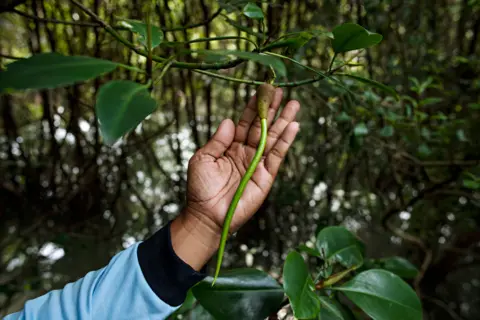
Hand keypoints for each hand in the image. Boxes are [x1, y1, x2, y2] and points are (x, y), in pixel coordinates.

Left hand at [171, 88, 299, 269]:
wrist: (207, 215)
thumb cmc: (200, 189)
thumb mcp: (202, 159)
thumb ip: (217, 140)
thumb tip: (229, 120)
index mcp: (230, 146)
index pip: (244, 122)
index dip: (252, 107)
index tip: (261, 90)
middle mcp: (246, 152)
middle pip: (262, 126)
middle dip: (271, 109)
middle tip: (280, 90)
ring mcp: (257, 164)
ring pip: (273, 137)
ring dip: (283, 120)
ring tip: (293, 103)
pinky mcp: (266, 176)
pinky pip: (278, 155)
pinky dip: (287, 141)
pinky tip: (294, 126)